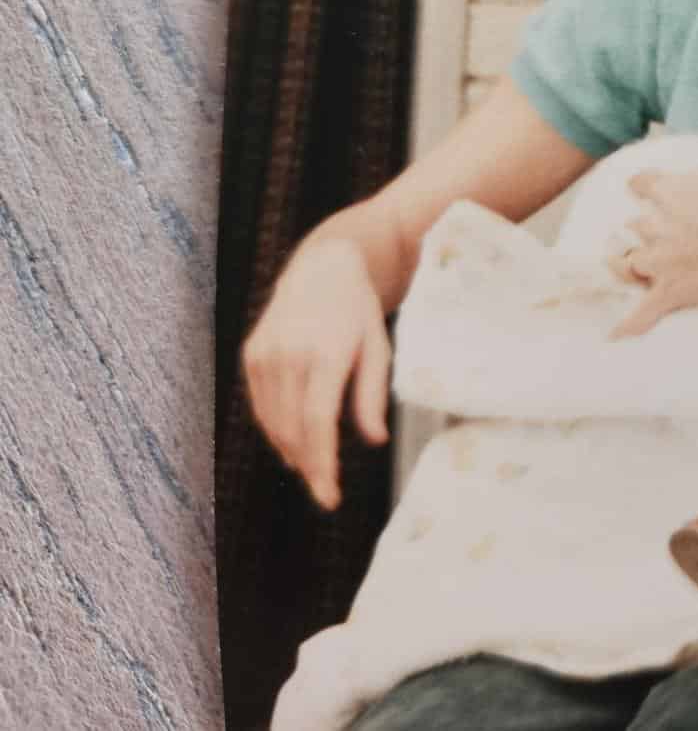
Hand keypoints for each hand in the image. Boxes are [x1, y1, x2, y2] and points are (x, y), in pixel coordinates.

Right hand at [241, 238, 391, 509]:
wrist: (321, 270)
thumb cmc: (358, 313)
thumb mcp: (378, 347)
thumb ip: (371, 395)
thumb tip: (375, 440)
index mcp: (325, 353)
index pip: (318, 423)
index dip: (322, 464)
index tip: (330, 496)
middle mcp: (289, 354)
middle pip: (293, 429)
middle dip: (309, 466)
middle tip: (326, 492)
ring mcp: (264, 354)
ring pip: (273, 422)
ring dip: (291, 451)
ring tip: (313, 469)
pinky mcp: (250, 354)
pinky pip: (261, 406)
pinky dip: (275, 429)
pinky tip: (293, 442)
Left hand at [609, 83, 697, 338]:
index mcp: (666, 193)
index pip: (641, 184)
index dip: (646, 186)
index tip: (649, 187)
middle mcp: (654, 228)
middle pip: (633, 227)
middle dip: (641, 229)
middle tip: (656, 232)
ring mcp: (660, 264)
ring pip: (628, 265)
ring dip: (629, 265)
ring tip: (631, 266)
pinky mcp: (669, 294)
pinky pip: (641, 314)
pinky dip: (628, 325)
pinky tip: (614, 337)